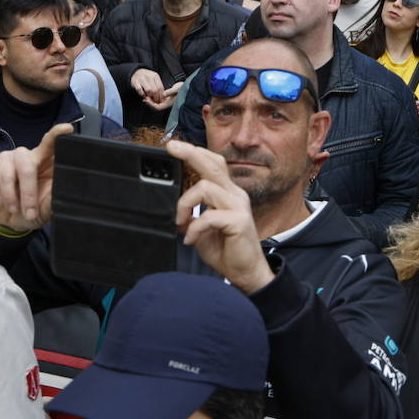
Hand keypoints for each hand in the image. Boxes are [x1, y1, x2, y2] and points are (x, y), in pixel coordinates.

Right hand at [0, 123, 73, 232]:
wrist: (9, 219)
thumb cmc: (33, 209)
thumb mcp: (47, 207)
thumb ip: (55, 199)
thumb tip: (64, 194)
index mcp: (48, 162)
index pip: (54, 144)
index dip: (58, 134)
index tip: (67, 128)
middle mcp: (31, 156)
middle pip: (29, 164)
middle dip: (29, 191)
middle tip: (32, 212)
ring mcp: (14, 158)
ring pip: (17, 172)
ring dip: (20, 196)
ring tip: (24, 213)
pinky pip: (4, 179)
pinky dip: (9, 197)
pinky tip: (12, 206)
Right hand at [132, 70, 180, 109]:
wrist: (136, 72)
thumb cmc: (147, 78)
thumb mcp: (154, 79)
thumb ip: (158, 86)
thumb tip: (163, 97)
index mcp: (155, 76)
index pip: (160, 88)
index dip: (161, 96)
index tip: (161, 101)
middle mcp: (149, 77)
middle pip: (155, 90)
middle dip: (156, 98)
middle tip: (156, 102)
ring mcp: (141, 79)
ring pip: (148, 90)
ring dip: (149, 96)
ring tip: (150, 99)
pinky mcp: (135, 82)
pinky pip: (140, 90)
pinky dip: (142, 94)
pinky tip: (144, 96)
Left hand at [167, 139, 273, 293]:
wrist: (246, 272)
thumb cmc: (228, 250)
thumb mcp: (203, 229)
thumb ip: (192, 216)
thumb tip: (177, 213)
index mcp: (227, 193)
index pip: (213, 164)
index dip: (195, 152)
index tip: (174, 146)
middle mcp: (235, 194)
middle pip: (213, 164)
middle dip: (191, 153)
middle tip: (172, 147)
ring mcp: (238, 206)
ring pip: (205, 187)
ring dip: (185, 204)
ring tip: (181, 223)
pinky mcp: (239, 221)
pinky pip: (208, 216)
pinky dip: (194, 228)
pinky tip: (191, 239)